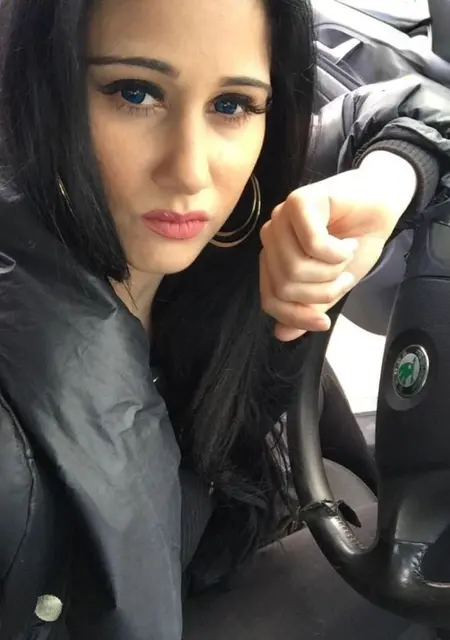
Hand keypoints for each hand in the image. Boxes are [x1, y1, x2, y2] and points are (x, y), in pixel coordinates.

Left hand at [260, 151, 417, 340]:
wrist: (382, 206)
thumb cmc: (355, 242)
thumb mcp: (331, 285)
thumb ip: (308, 307)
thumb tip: (281, 334)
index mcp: (274, 258)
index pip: (271, 300)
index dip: (296, 317)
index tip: (324, 324)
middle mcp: (272, 237)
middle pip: (284, 287)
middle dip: (322, 291)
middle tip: (344, 276)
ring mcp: (282, 218)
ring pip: (295, 268)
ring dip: (332, 271)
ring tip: (347, 256)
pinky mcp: (300, 201)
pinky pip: (313, 245)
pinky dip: (338, 253)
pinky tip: (348, 243)